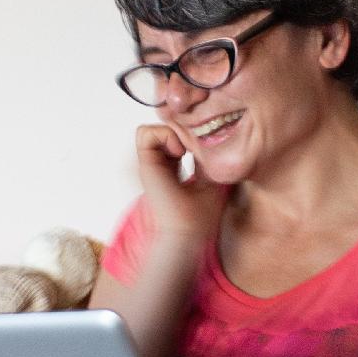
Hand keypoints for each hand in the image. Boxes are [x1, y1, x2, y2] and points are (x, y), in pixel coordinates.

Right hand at [135, 124, 227, 239]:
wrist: (188, 229)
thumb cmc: (202, 212)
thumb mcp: (211, 176)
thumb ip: (206, 156)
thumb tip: (212, 136)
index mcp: (172, 167)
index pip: (175, 135)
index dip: (188, 131)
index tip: (203, 144)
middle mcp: (159, 163)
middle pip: (164, 127)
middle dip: (180, 128)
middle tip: (194, 145)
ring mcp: (151, 163)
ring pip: (153, 127)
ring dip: (170, 131)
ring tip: (185, 150)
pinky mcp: (146, 164)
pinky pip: (145, 132)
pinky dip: (162, 135)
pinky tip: (179, 152)